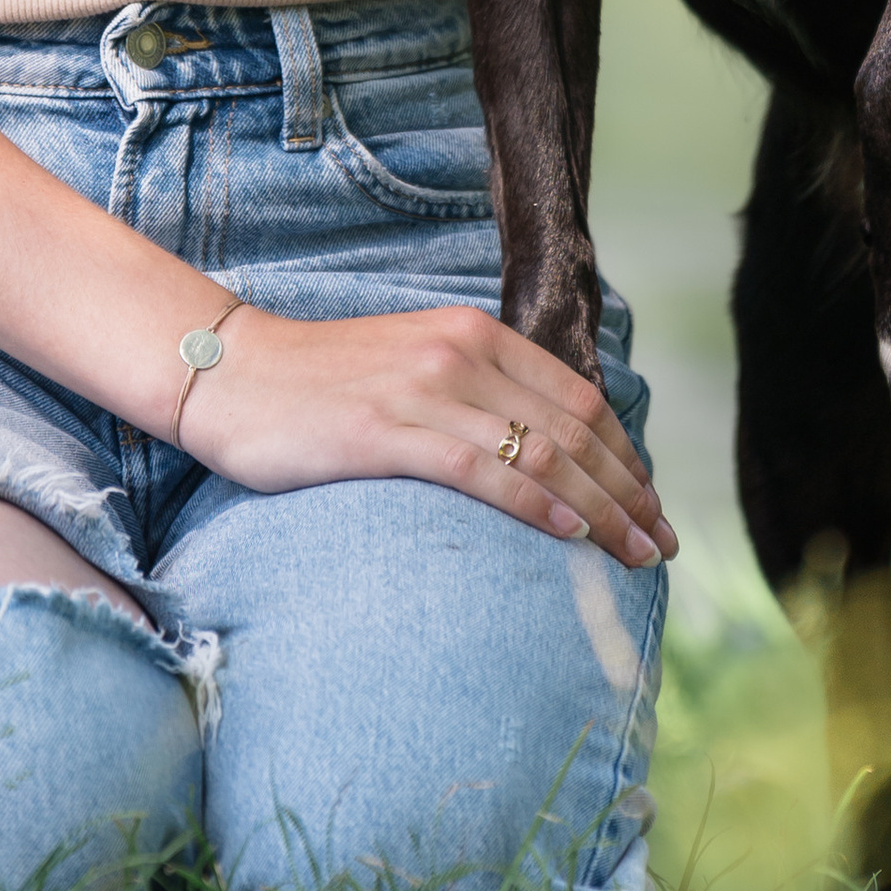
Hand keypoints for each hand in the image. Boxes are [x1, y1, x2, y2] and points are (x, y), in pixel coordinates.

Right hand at [181, 301, 674, 571]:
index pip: (579, 398)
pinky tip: (569, 536)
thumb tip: (536, 452)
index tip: (651, 505)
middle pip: (573, 430)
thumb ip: (474, 393)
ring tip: (633, 556)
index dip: (627, 456)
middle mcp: (460, 353)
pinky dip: (537, 506)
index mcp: (474, 335)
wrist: (230, 372)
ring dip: (601, 508)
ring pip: (540, 453)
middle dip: (628, 492)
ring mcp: (424, 390)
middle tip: (661, 545)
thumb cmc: (319, 384)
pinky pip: (482, 471)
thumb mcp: (413, 368)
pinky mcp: (385, 432)